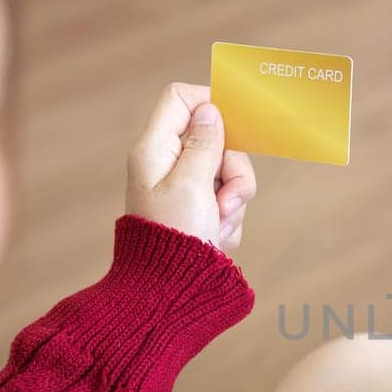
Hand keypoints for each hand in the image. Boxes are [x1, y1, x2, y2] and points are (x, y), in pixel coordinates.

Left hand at [126, 83, 255, 250]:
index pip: (180, 99)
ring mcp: (184, 188)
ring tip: (218, 224)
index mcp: (155, 150)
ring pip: (228, 173)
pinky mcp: (199, 211)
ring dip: (234, 200)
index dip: (209, 102)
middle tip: (226, 199)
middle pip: (215, 139)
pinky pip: (227, 199)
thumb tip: (210, 110)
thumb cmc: (174, 238)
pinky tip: (215, 236)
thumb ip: (204, 144)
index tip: (236, 123)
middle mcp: (168, 165)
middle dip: (233, 169)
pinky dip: (228, 218)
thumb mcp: (192, 184)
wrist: (171, 292)